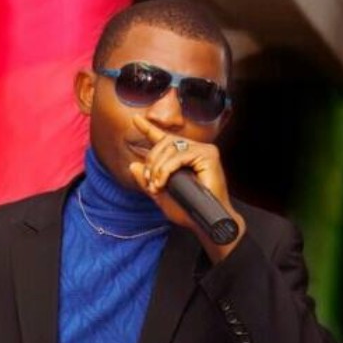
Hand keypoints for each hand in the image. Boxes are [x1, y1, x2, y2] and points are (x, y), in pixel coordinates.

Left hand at [128, 115, 245, 261]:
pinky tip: (162, 182)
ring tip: (156, 186)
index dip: (149, 129)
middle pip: (164, 143)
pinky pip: (179, 156)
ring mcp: (203, 150)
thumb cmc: (187, 210)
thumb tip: (133, 165)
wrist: (205, 222)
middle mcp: (195, 149)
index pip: (164, 139)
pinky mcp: (209, 155)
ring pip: (170, 148)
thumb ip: (148, 181)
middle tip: (149, 182)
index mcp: (184, 157)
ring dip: (157, 168)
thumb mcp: (161, 195)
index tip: (135, 119)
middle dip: (151, 162)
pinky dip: (166, 169)